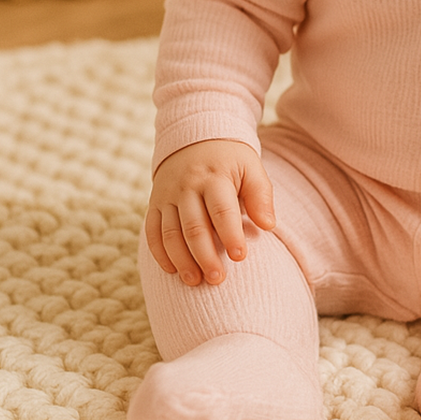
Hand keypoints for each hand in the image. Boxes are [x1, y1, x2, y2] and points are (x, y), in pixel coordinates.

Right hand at [145, 138, 275, 285]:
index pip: (222, 210)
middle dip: (205, 256)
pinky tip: (172, 270)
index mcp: (214, 177)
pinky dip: (160, 253)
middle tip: (218, 279)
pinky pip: (152, 231)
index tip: (240, 257)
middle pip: (194, 227)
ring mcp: (167, 195)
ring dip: (182, 260)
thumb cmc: (230, 160)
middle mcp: (187, 186)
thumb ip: (261, 195)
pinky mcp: (154, 203)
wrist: (195, 137)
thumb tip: (268, 226)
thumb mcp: (251, 167)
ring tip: (196, 281)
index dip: (231, 235)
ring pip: (170, 233)